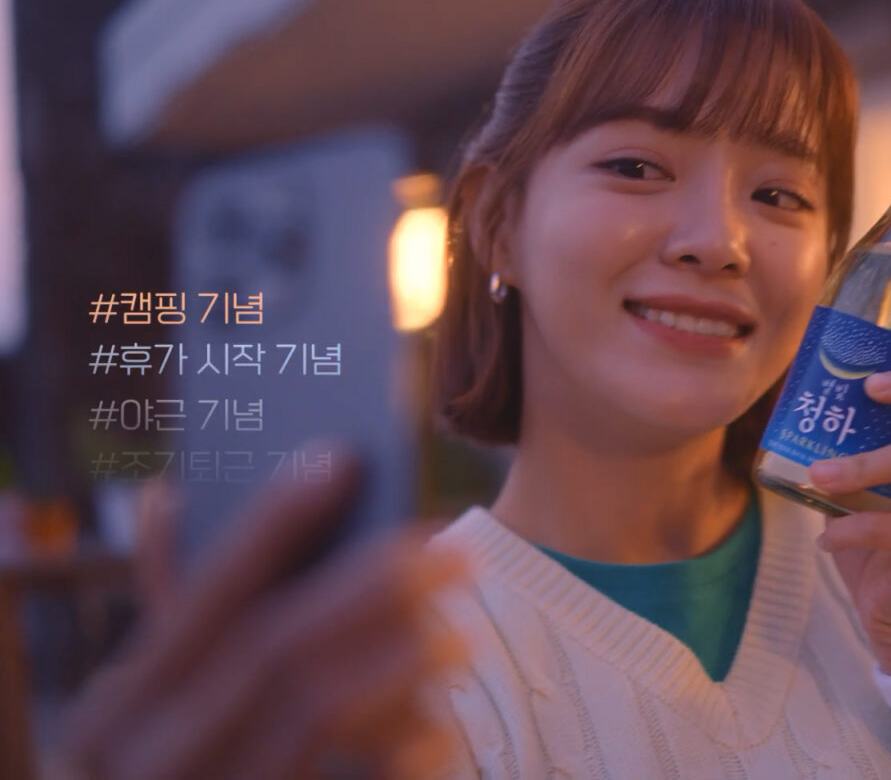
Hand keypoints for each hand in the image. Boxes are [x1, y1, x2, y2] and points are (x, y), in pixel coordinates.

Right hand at [63, 450, 469, 779]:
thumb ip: (176, 613)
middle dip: (368, 588)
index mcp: (114, 715)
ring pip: (313, 714)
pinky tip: (440, 734)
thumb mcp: (156, 706)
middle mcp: (147, 760)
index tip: (341, 457)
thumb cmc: (183, 764)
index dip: (271, 524)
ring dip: (398, 664)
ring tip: (461, 637)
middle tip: (456, 554)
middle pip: (272, 651)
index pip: (204, 599)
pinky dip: (395, 758)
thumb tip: (169, 495)